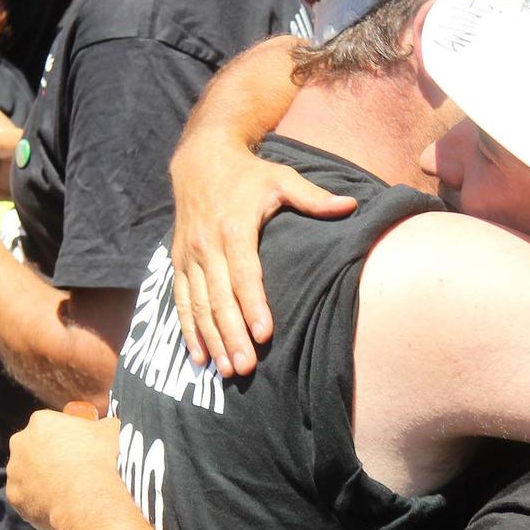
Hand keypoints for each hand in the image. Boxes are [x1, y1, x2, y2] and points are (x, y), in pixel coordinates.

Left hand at [7, 411, 124, 529]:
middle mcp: (21, 443)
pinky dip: (38, 501)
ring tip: (65, 490)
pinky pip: (26, 497)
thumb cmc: (98, 462)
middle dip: (47, 457)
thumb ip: (104, 424)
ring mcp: (15, 471)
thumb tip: (108, 424)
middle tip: (70, 469)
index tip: (76, 448)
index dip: (64, 437)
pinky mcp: (14, 496)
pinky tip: (57, 504)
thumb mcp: (110, 432)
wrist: (88, 500)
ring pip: (27, 473)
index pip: (49, 425)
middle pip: (33, 447)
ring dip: (41, 480)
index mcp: (41, 422)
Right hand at [167, 140, 355, 378]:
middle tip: (245, 367)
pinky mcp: (178, 262)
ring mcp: (189, 255)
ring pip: (199, 305)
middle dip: (232, 334)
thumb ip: (314, 197)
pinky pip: (181, 301)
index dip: (253, 304)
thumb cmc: (248, 173)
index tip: (264, 334)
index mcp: (234, 227)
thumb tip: (350, 206)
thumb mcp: (282, 178)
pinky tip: (199, 356)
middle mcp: (207, 245)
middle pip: (219, 297)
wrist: (200, 159)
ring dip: (211, 339)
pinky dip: (188, 330)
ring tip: (226, 370)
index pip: (244, 273)